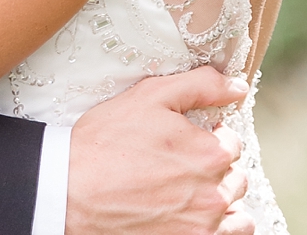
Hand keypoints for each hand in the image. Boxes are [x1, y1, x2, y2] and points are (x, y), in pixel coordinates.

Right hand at [66, 68, 253, 234]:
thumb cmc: (105, 143)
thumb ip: (201, 85)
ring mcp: (202, 226)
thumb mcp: (150, 96)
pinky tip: (195, 215)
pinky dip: (219, 227)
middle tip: (181, 165)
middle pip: (234, 176)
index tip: (185, 140)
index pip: (232, 143)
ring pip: (236, 211)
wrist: (69, 192)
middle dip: (214, 167)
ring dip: (221, 198)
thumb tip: (237, 86)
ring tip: (190, 191)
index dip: (210, 136)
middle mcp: (214, 194)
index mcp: (210, 154)